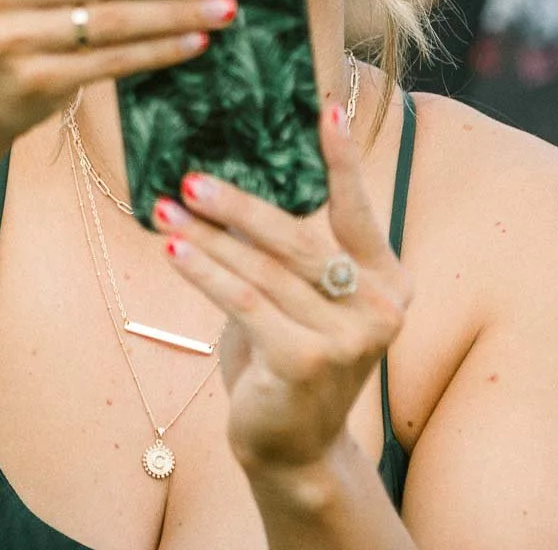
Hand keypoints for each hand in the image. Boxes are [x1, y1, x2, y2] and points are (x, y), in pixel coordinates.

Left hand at [152, 99, 411, 477]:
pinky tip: (175, 250)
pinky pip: (245, 303)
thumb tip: (232, 185)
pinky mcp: (307, 361)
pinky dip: (205, 272)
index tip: (324, 106)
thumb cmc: (291, 360)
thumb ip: (290, 253)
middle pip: (299, 239)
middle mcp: (381, 307)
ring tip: (166, 209)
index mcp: (390, 282)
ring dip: (208, 237)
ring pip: (264, 270)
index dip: (340, 157)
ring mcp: (349, 338)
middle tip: (193, 177)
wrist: (296, 451)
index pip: (359, 209)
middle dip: (239, 205)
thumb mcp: (302, 302)